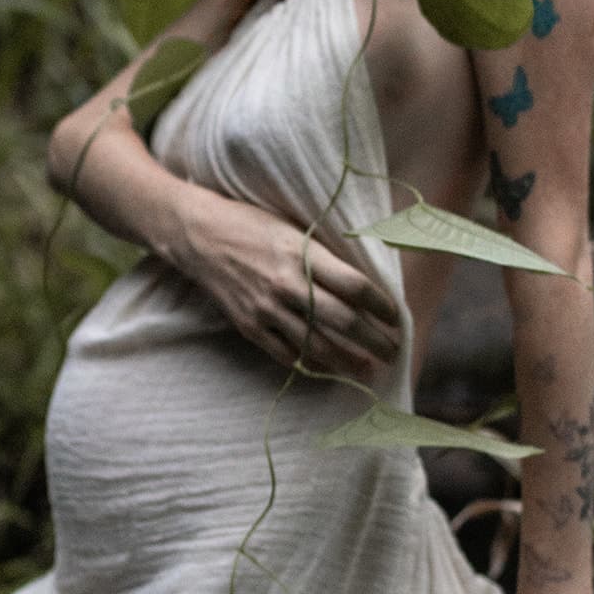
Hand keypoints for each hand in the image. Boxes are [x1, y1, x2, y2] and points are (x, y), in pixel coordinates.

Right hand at [177, 185, 400, 375]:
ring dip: (349, 360)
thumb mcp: (293, 228)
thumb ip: (323, 257)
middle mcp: (286, 285)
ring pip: (318, 345)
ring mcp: (267, 310)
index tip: (395, 316)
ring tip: (368, 368)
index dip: (381, 305)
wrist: (198, 236)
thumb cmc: (250, 224)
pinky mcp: (250, 327)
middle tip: (394, 350)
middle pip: (343, 320)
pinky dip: (312, 364)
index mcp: (302, 255)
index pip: (355, 287)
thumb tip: (361, 283)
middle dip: (374, 340)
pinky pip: (287, 354)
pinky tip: (329, 369)